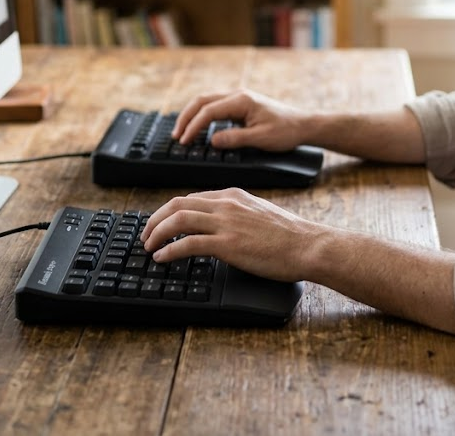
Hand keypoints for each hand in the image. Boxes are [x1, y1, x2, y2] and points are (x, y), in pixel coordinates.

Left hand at [140, 188, 319, 282]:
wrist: (308, 245)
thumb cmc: (290, 236)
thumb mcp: (259, 214)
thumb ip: (237, 215)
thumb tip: (221, 228)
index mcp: (233, 196)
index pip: (191, 198)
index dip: (170, 211)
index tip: (161, 224)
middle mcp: (226, 204)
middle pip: (177, 204)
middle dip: (155, 219)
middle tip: (146, 235)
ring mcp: (226, 223)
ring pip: (178, 219)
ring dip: (156, 233)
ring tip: (148, 247)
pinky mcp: (228, 244)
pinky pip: (188, 243)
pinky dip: (169, 250)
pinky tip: (162, 258)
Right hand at [171, 89, 308, 150]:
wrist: (303, 125)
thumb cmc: (286, 131)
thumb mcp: (261, 139)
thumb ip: (235, 139)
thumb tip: (211, 141)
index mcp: (241, 100)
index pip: (209, 111)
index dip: (193, 126)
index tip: (184, 141)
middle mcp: (238, 95)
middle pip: (202, 101)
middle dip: (186, 117)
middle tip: (176, 136)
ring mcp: (239, 98)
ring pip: (207, 102)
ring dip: (193, 115)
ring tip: (182, 132)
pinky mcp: (241, 105)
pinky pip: (215, 106)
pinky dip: (202, 115)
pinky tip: (198, 128)